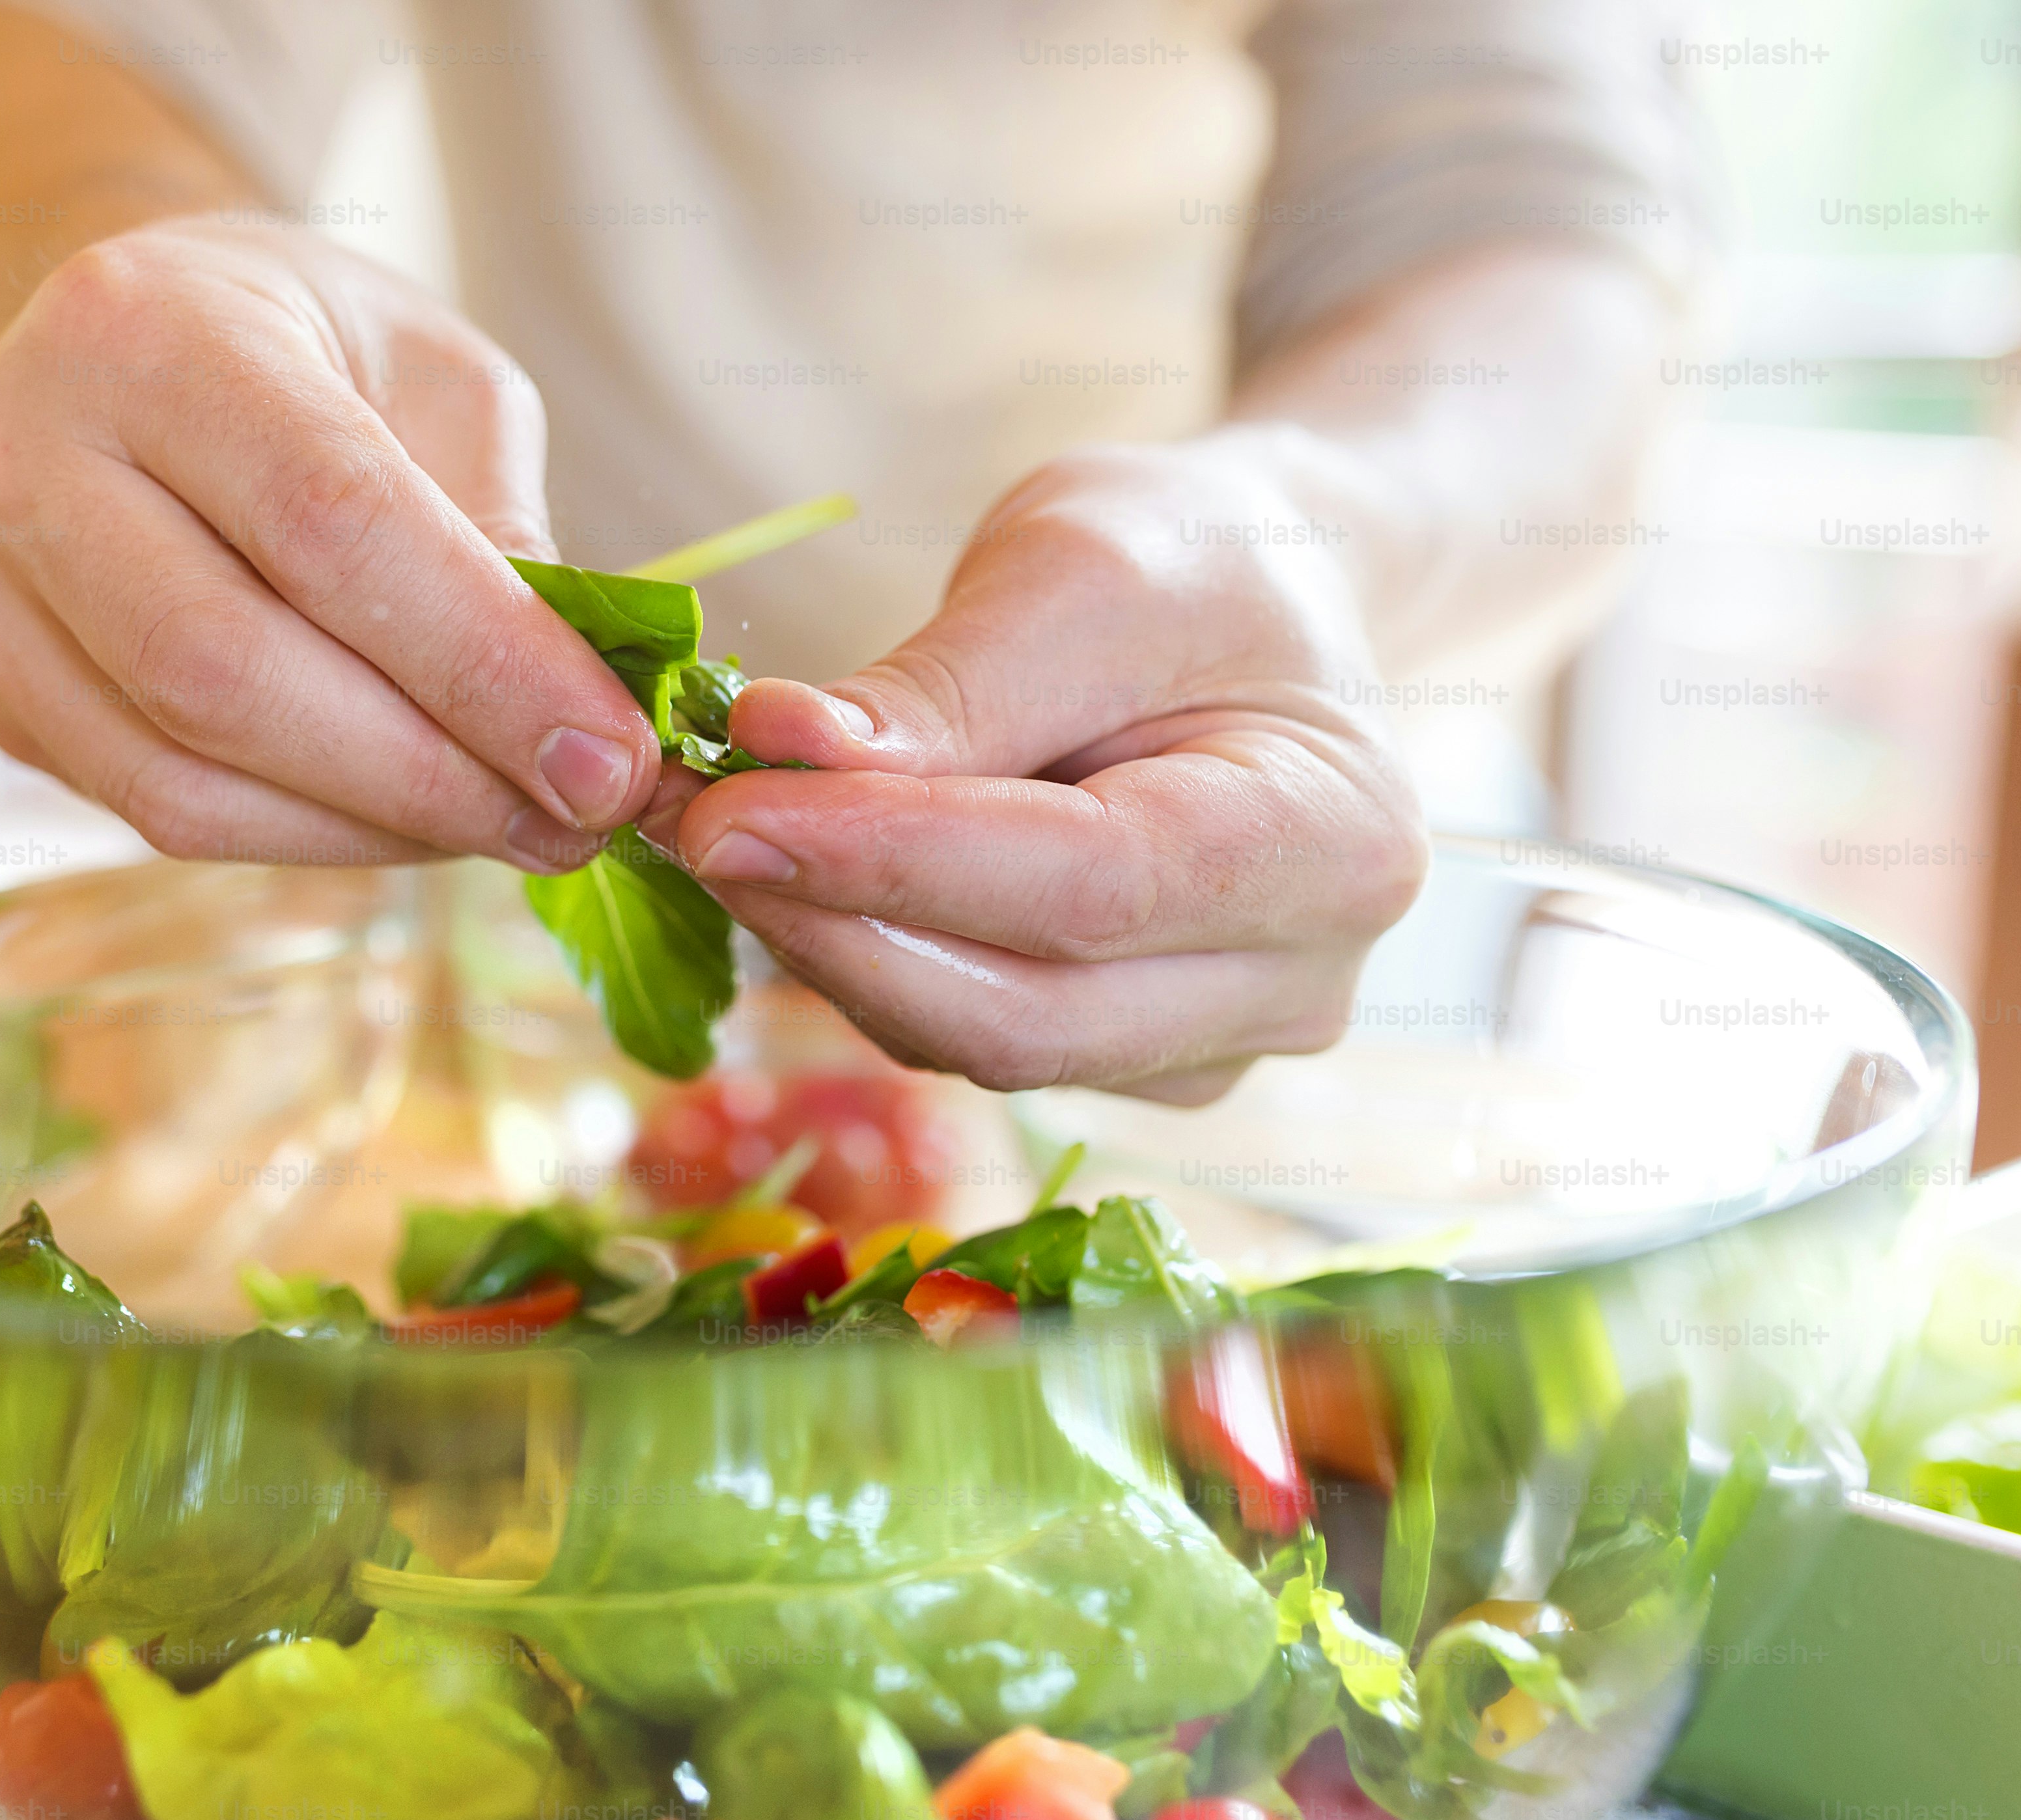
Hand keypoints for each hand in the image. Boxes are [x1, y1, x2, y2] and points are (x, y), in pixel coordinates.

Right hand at [0, 219, 658, 870]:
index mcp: (141, 326)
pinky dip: (301, 837)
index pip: (325, 522)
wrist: (139, 339)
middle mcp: (14, 449)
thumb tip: (575, 739)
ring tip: (507, 829)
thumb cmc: (313, 351)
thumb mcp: (439, 382)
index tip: (606, 761)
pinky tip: (398, 818)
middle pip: (227, 670)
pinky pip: (153, 807)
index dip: (479, 663)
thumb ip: (502, 538)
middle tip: (572, 822)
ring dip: (371, 832)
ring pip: (179, 775)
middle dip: (428, 775)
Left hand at [647, 434, 1428, 1101]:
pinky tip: (787, 869)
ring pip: (981, 1040)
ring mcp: (1214, 1042)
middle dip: (835, 923)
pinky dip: (865, 955)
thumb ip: (949, 682)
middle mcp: (1293, 983)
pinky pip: (971, 1033)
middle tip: (688, 826)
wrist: (1260, 606)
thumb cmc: (1195, 563)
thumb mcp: (1084, 564)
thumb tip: (776, 749)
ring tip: (714, 827)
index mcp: (1331, 845)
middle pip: (1025, 1014)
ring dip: (827, 943)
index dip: (893, 864)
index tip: (727, 809)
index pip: (1086, 891)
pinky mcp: (1128, 1056)